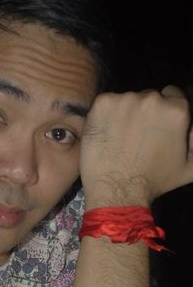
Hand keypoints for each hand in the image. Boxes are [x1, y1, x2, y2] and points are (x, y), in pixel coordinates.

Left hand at [80, 85, 192, 207]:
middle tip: (138, 137)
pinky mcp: (102, 104)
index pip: (173, 95)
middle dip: (145, 113)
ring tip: (121, 139)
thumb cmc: (154, 181)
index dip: (164, 112)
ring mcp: (125, 100)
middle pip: (149, 97)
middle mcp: (152, 99)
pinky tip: (107, 135)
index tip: (155, 127)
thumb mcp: (190, 167)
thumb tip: (192, 130)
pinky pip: (106, 103)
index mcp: (176, 110)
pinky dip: (106, 115)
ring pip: (127, 101)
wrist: (116, 191)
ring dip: (125, 113)